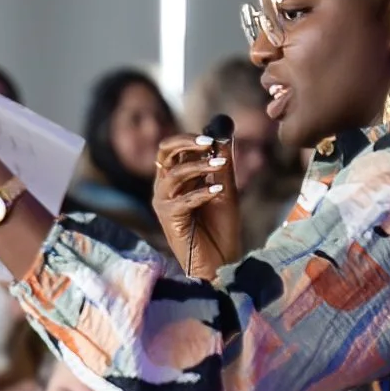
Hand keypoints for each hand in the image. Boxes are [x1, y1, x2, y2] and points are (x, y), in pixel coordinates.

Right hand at [152, 133, 241, 282]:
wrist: (220, 261)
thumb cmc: (220, 228)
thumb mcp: (225, 187)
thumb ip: (221, 160)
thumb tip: (223, 129)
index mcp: (177, 178)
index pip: (175, 147)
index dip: (191, 138)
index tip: (214, 138)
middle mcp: (166, 187)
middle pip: (164, 152)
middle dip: (185, 142)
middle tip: (208, 142)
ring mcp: (164, 203)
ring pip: (173, 173)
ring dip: (198, 166)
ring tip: (221, 166)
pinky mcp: (168, 219)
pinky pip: (181, 199)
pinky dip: (201, 192)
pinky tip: (219, 191)